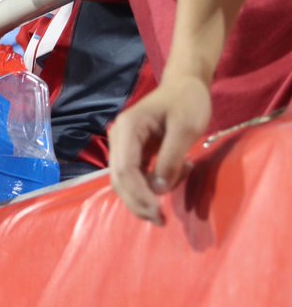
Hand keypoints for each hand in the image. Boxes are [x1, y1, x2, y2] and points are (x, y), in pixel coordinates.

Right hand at [108, 74, 211, 223]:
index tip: (158, 212)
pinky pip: (135, 176)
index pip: (124, 170)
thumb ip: (170, 158)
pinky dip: (151, 185)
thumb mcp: (185, 128)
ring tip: (176, 189)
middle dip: (138, 202)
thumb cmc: (187, 102)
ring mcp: (123, 145)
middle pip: (119, 179)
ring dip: (145, 196)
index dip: (138, 194)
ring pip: (124, 181)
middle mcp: (118, 138)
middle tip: (161, 221)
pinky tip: (175, 177)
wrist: (186, 85)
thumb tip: (158, 189)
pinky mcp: (133, 152)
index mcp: (127, 129)